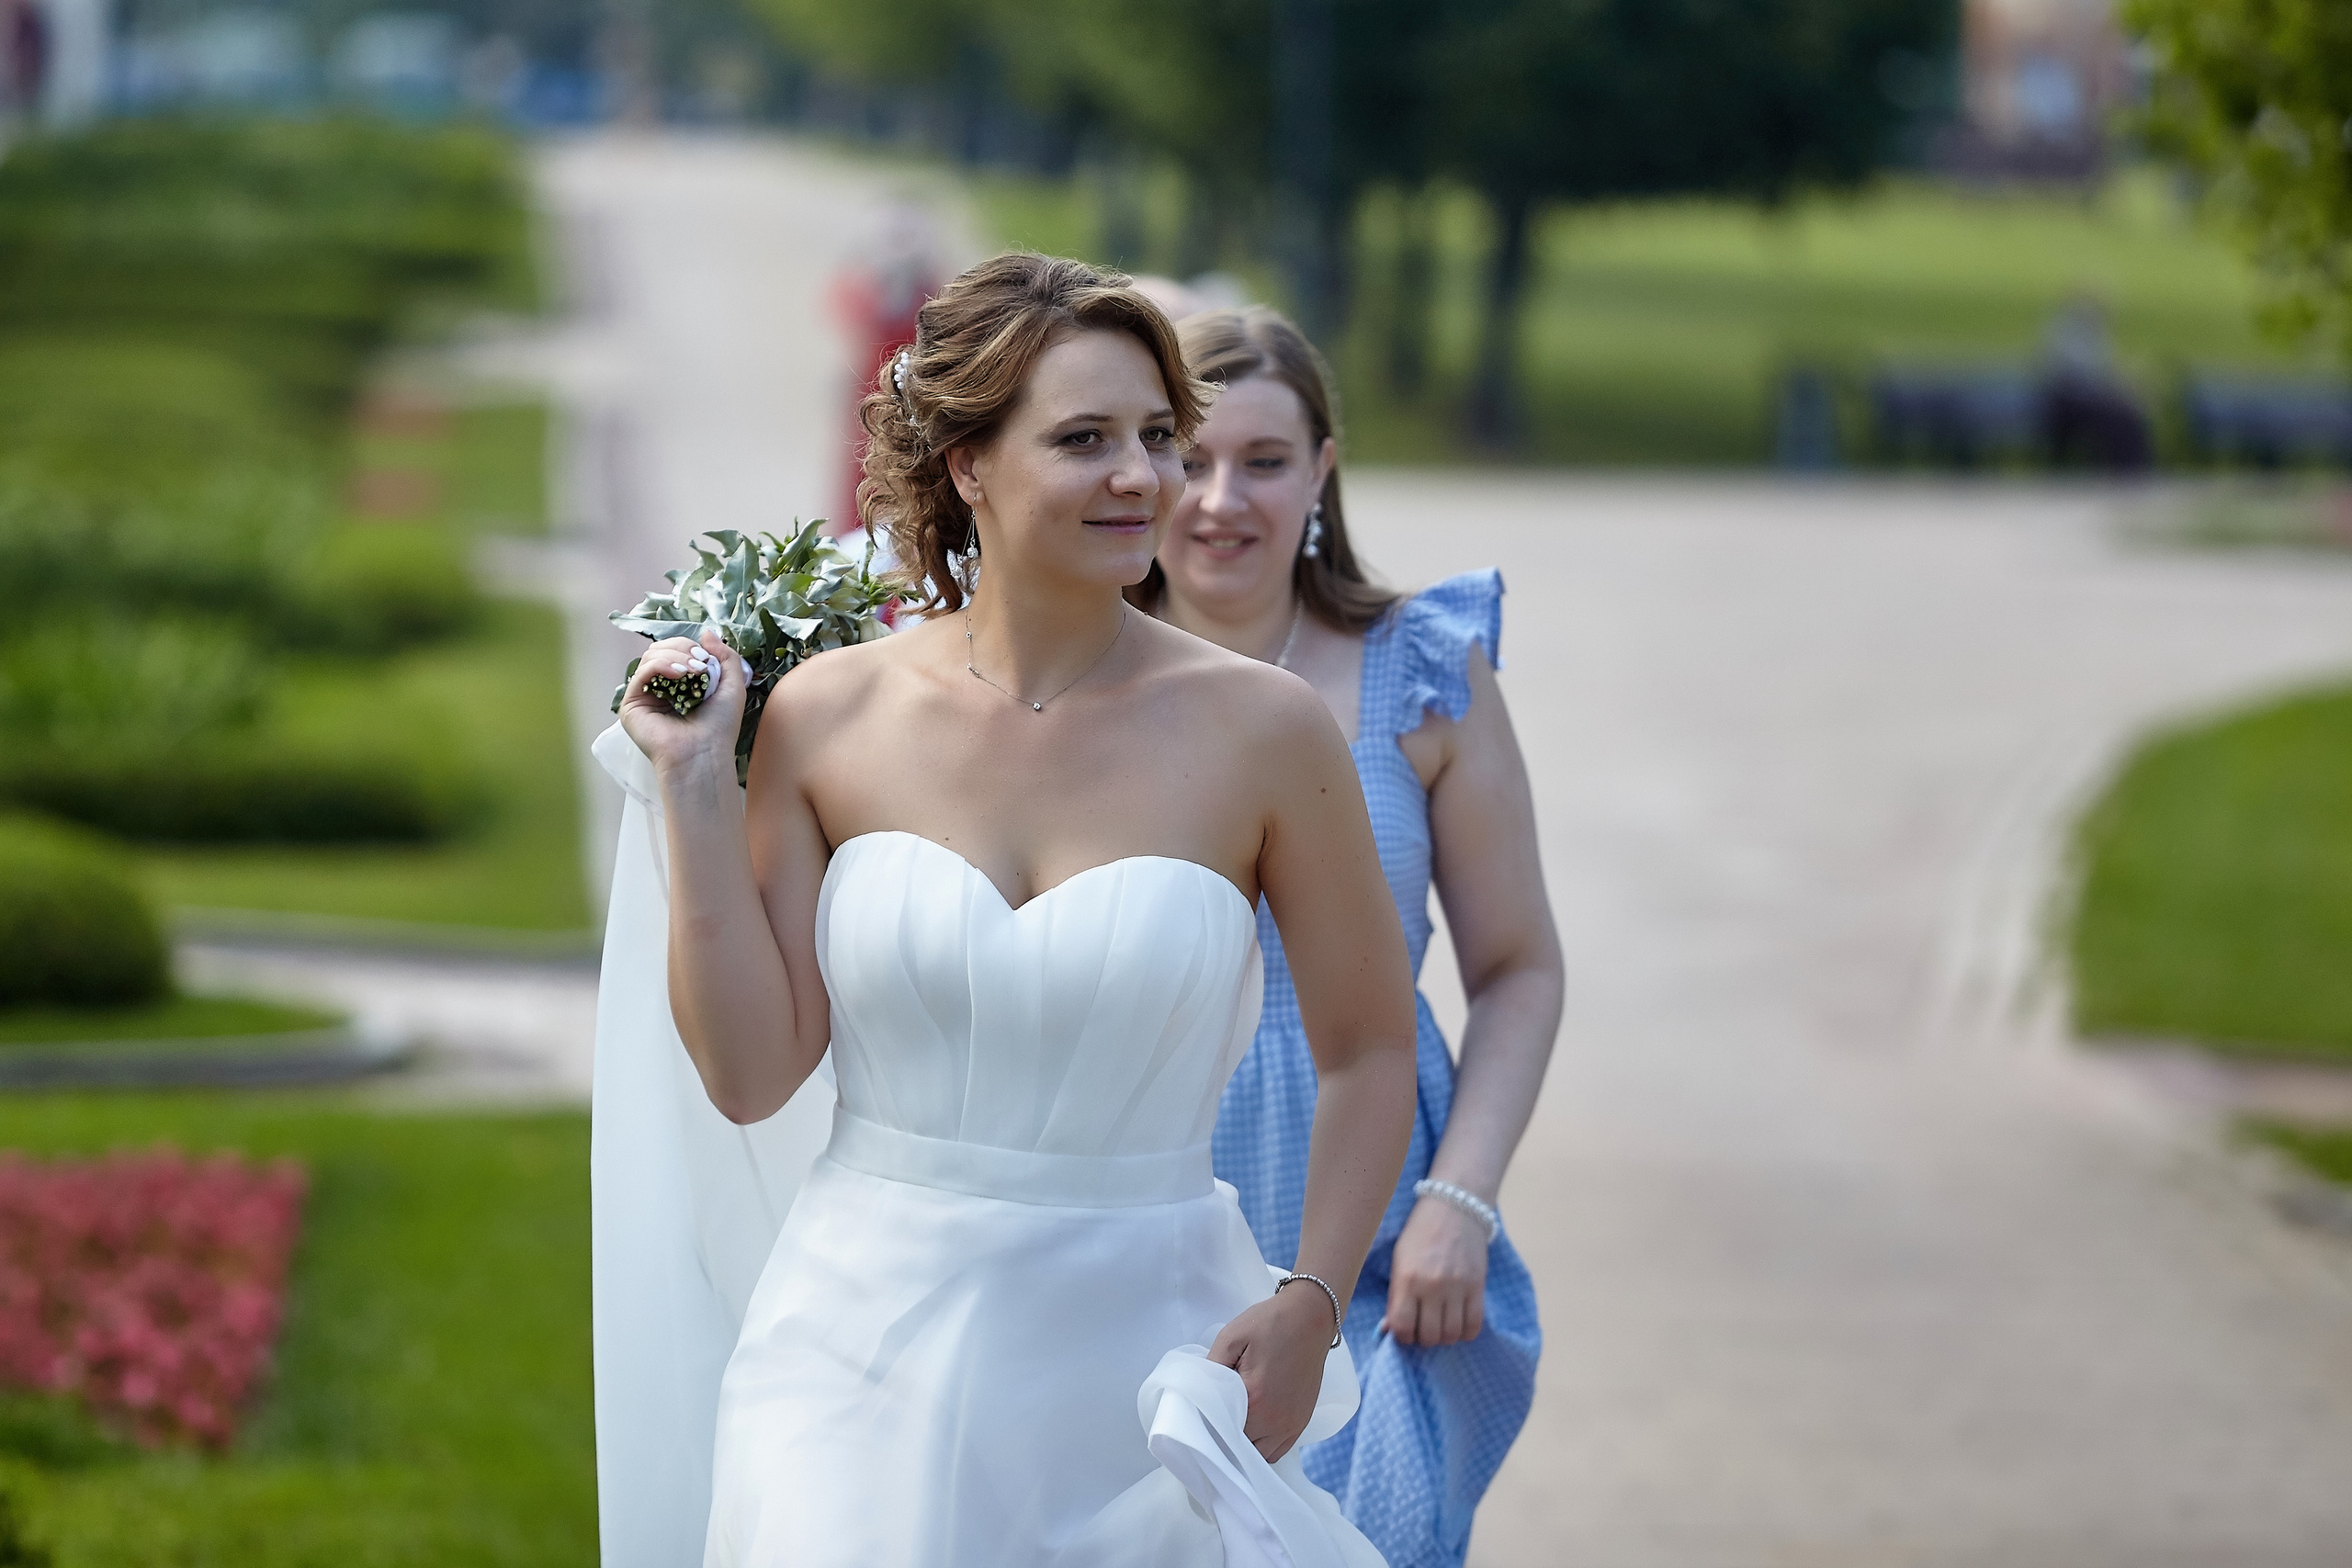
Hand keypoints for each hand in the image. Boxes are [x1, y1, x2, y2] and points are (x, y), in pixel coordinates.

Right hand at [617, 628, 744, 775]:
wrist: (704, 755)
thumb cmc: (720, 727)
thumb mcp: (733, 685)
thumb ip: (725, 656)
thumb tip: (706, 632)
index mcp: (680, 684)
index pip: (676, 650)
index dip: (690, 646)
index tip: (707, 658)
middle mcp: (659, 688)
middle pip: (661, 649)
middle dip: (682, 648)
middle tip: (700, 664)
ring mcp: (644, 696)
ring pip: (651, 656)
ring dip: (675, 656)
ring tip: (693, 671)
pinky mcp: (631, 705)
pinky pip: (641, 672)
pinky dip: (661, 666)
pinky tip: (679, 675)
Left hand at [1208, 1280, 1335, 1463]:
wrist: (1310, 1317)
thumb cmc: (1269, 1323)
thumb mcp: (1231, 1336)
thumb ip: (1211, 1367)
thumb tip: (1197, 1393)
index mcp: (1254, 1399)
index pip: (1221, 1432)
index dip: (1207, 1427)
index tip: (1199, 1417)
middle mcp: (1274, 1420)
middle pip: (1238, 1448)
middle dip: (1223, 1437)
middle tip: (1212, 1420)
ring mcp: (1290, 1425)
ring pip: (1257, 1455)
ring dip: (1243, 1446)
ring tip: (1233, 1424)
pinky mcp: (1301, 1422)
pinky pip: (1276, 1452)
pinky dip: (1262, 1447)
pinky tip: (1252, 1430)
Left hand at [1384, 1195, 1488, 1345]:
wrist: (1455, 1207)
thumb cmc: (1420, 1233)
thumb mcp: (1399, 1260)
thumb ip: (1396, 1295)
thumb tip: (1391, 1329)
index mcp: (1407, 1278)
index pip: (1402, 1326)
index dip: (1402, 1337)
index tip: (1404, 1331)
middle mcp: (1432, 1286)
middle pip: (1429, 1336)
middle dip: (1424, 1338)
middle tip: (1423, 1328)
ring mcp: (1457, 1287)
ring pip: (1452, 1335)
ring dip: (1445, 1337)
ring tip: (1441, 1325)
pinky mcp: (1478, 1286)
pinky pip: (1474, 1325)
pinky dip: (1465, 1332)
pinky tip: (1458, 1323)